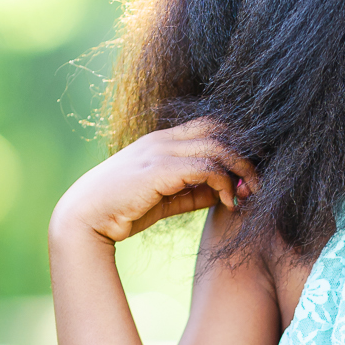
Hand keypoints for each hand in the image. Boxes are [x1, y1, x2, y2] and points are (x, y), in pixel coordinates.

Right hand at [50, 120, 257, 246]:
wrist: (85, 218)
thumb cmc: (123, 209)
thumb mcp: (166, 199)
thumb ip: (194, 192)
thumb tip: (225, 193)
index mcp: (162, 141)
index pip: (210, 126)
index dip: (236, 143)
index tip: (250, 172)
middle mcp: (163, 140)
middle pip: (220, 129)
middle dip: (247, 153)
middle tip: (259, 182)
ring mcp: (160, 151)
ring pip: (217, 147)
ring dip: (241, 170)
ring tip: (248, 194)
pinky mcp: (159, 169)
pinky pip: (205, 168)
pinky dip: (223, 184)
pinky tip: (227, 203)